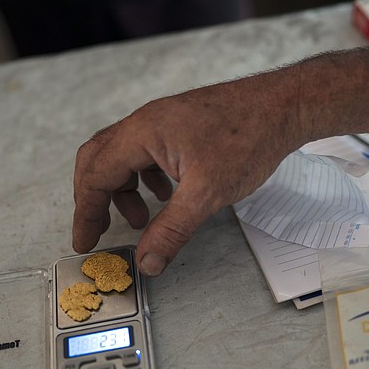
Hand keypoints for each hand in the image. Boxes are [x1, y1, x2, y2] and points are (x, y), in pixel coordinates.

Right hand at [72, 70, 303, 275]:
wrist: (283, 106)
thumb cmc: (247, 138)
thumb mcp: (206, 194)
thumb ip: (172, 230)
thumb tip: (147, 261)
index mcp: (142, 133)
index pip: (96, 175)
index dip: (86, 212)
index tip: (86, 241)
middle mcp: (146, 123)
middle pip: (99, 160)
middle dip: (94, 198)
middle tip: (98, 230)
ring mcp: (163, 122)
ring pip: (124, 157)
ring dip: (124, 190)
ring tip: (142, 219)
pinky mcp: (180, 126)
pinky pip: (148, 153)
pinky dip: (145, 178)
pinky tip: (166, 195)